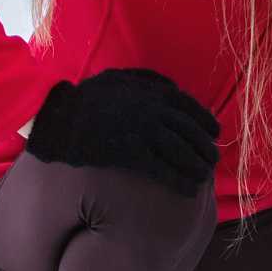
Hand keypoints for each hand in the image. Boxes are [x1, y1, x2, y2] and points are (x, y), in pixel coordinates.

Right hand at [25, 67, 220, 194]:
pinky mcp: (129, 152)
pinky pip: (163, 169)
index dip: (205, 122)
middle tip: (213, 160)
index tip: (214, 133)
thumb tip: (173, 86)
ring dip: (197, 166)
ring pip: (181, 151)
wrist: (57, 116)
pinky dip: (180, 181)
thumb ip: (146, 80)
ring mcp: (142, 130)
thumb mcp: (118, 79)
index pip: (190, 108)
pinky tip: (190, 191)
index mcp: (152, 91)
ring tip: (205, 178)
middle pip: (190, 131)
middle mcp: (152, 109)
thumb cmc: (85, 99)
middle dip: (205, 147)